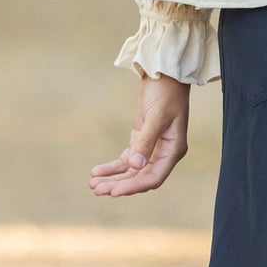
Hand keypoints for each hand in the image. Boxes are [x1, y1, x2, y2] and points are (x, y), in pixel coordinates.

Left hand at [89, 74, 190, 196]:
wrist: (164, 75)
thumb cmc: (166, 93)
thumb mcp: (156, 117)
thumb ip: (146, 142)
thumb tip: (134, 166)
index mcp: (173, 150)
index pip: (153, 177)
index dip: (134, 186)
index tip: (114, 192)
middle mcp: (163, 154)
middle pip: (139, 177)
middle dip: (118, 185)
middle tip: (97, 190)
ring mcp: (151, 148)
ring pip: (130, 171)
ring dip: (113, 178)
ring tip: (92, 185)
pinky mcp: (140, 141)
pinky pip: (125, 159)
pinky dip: (111, 167)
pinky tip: (96, 171)